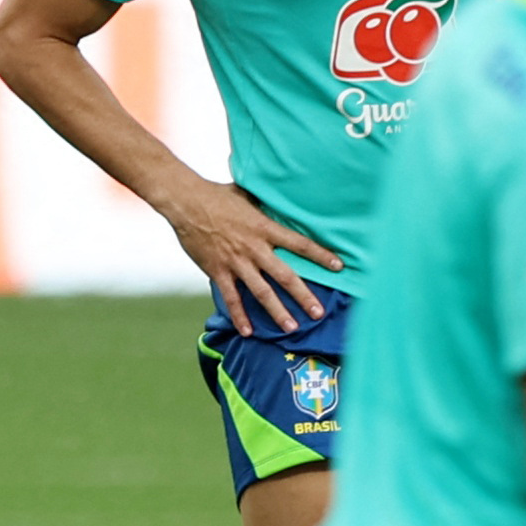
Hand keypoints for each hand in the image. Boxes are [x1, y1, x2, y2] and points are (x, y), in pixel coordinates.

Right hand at [159, 177, 341, 334]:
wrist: (186, 202)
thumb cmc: (217, 195)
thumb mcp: (248, 195)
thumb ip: (266, 206)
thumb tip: (281, 201)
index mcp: (264, 228)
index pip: (300, 244)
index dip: (320, 255)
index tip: (339, 266)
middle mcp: (254, 248)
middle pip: (285, 276)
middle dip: (303, 296)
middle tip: (318, 312)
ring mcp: (235, 262)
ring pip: (261, 292)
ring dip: (277, 311)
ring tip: (291, 327)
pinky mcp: (217, 270)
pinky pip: (231, 297)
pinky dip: (239, 315)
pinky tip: (248, 331)